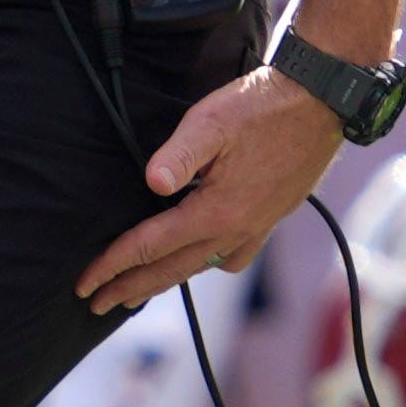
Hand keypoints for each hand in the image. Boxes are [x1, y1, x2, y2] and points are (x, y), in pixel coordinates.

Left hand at [82, 69, 339, 313]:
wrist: (320, 103)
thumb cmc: (261, 107)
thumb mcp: (211, 121)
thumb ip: (179, 154)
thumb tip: (153, 184)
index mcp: (217, 212)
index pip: (150, 247)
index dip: (113, 266)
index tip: (86, 284)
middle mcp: (237, 230)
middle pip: (172, 270)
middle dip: (131, 288)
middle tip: (97, 303)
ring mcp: (256, 228)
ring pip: (201, 268)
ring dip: (165, 282)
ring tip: (137, 290)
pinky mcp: (270, 219)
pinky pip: (233, 258)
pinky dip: (207, 266)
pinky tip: (198, 260)